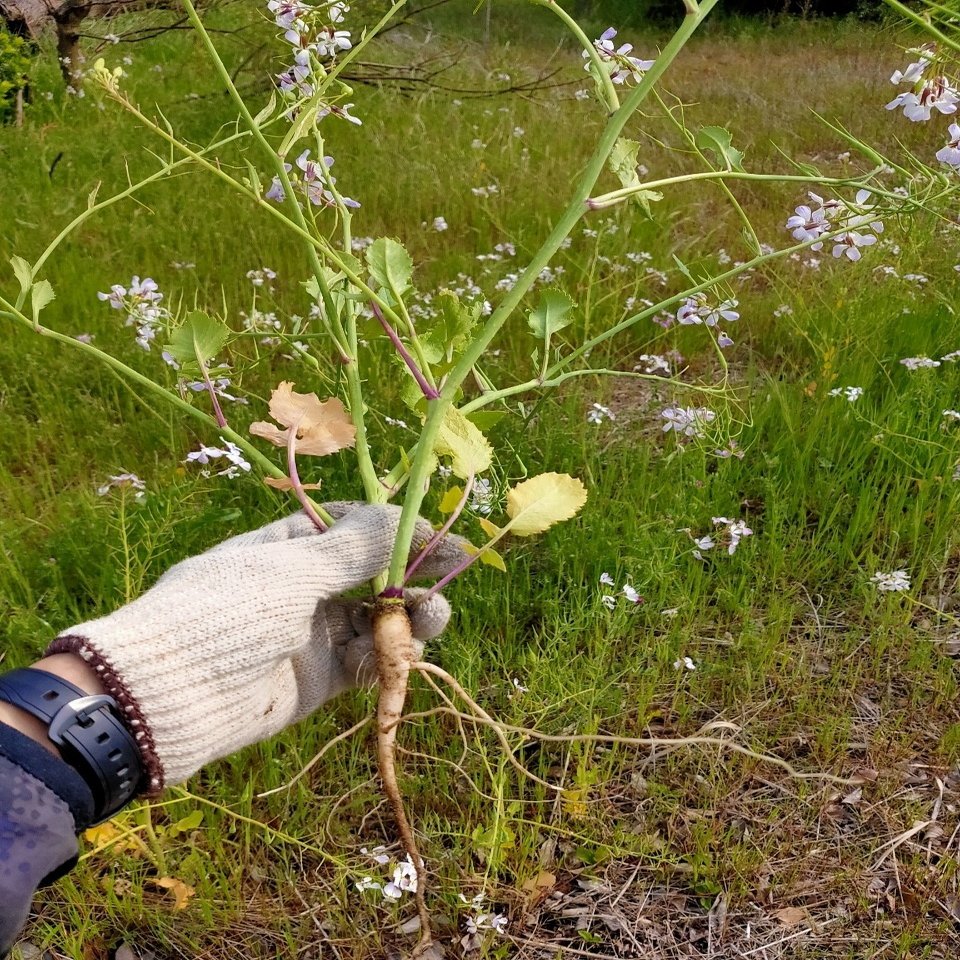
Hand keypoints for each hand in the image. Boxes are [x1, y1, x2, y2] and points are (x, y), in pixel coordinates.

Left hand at [46, 502, 468, 791]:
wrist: (170, 697)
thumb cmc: (224, 612)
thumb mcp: (290, 570)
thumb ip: (352, 548)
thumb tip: (400, 516)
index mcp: (287, 546)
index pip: (352, 526)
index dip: (394, 528)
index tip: (433, 533)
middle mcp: (303, 586)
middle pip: (372, 571)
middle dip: (412, 570)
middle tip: (454, 568)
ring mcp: (313, 632)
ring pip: (377, 617)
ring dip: (410, 613)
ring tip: (433, 615)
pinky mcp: (322, 679)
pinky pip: (368, 659)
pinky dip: (390, 654)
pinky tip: (404, 651)